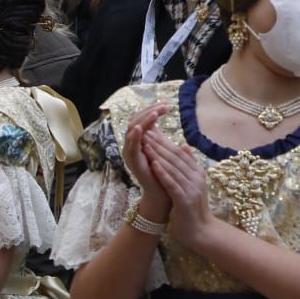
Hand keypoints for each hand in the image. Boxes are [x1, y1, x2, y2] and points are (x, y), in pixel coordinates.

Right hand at [121, 102, 171, 221]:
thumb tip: (168, 127)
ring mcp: (131, 153)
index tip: (166, 104)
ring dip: (143, 121)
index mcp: (141, 142)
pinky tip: (142, 128)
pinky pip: (131, 146)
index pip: (141, 120)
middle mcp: (133, 145)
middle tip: (163, 106)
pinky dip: (135, 136)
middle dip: (148, 112)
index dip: (151, 110)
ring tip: (155, 113)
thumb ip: (163, 137)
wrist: (164, 194)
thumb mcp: (166, 151)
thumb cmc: (166, 173)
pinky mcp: (133, 162)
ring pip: (131, 130)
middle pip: (134, 121)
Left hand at [143, 132, 214, 248]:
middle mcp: (196, 178)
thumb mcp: (189, 184)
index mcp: (197, 173)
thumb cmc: (191, 208)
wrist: (200, 231)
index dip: (165, 142)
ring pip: (173, 168)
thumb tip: (183, 146)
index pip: (179, 154)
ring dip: (159, 155)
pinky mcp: (185, 200)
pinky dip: (163, 174)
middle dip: (160, 145)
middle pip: (176, 158)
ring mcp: (192, 189)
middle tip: (146, 133)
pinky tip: (154, 165)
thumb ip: (186, 166)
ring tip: (146, 144)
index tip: (151, 132)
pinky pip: (172, 184)